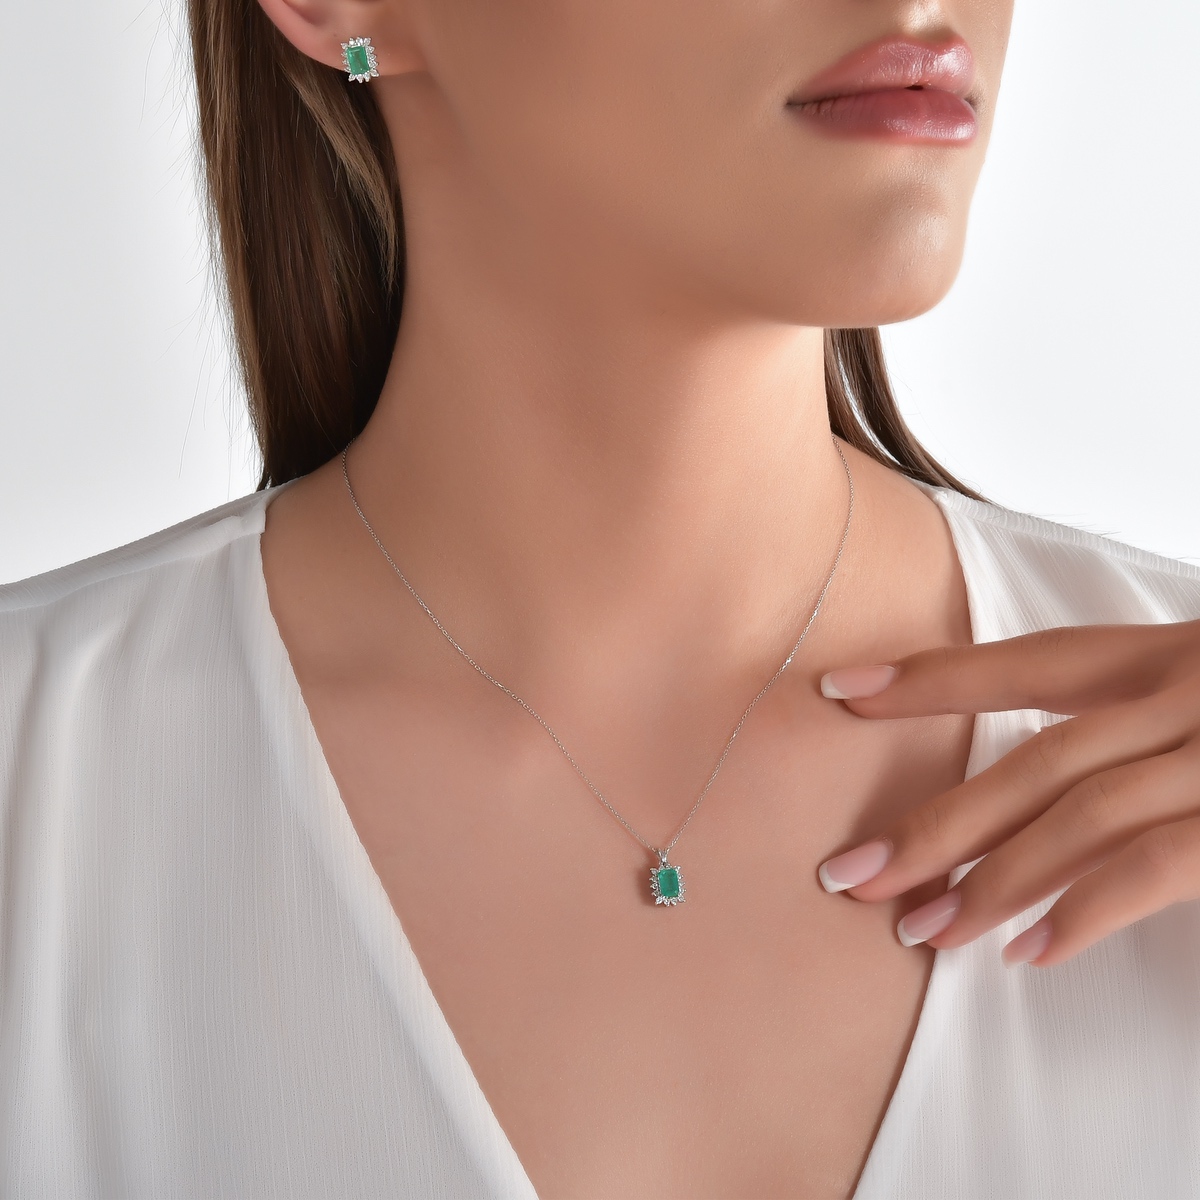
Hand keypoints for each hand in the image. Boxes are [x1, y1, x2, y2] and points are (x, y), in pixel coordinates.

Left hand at [815, 621, 1199, 967]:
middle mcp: (1188, 694)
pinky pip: (1153, 866)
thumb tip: (1053, 785)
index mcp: (1168, 657)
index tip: (842, 689)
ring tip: (921, 929)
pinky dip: (1084, 910)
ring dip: (991, 881)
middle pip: (1038, 759)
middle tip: (851, 871)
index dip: (934, 678)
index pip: (1033, 663)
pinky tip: (1025, 950)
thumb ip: (1140, 729)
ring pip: (1081, 815)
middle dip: (939, 821)